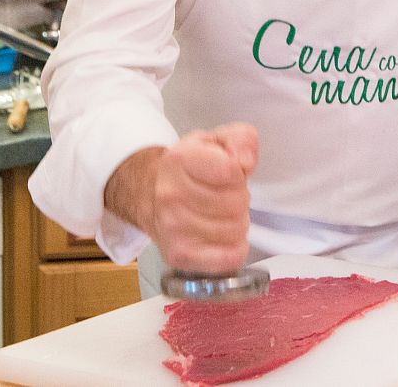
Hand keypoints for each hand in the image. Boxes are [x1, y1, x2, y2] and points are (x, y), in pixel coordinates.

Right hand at [111, 123, 257, 273]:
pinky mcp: (180, 255)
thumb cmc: (189, 168)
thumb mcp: (216, 140)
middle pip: (236, 202)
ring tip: (220, 214)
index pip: (230, 170)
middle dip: (239, 198)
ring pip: (236, 229)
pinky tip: (224, 237)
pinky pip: (228, 258)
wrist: (151, 193)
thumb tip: (245, 162)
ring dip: (237, 222)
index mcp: (180, 160)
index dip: (240, 172)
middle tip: (224, 195)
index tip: (230, 172)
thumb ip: (241, 139)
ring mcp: (173, 228)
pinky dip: (235, 249)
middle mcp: (171, 195)